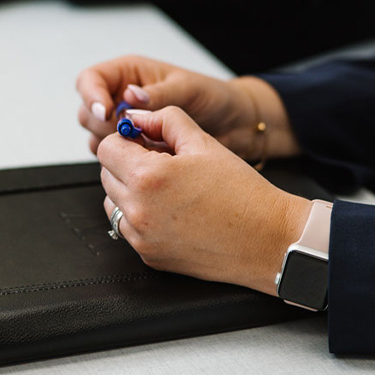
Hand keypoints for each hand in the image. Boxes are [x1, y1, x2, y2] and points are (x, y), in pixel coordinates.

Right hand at [75, 55, 299, 157]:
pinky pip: (115, 156)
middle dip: (102, 124)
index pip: (91, 80)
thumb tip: (132, 96)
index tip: (107, 113)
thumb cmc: (214, 98)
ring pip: (97, 136)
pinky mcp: (135, 147)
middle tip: (125, 133)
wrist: (234, 125)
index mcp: (129, 74)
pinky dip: (124, 160)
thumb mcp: (189, 89)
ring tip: (142, 146)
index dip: (92, 96)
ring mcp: (127, 124)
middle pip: (89, 111)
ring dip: (113, 144)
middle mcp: (122, 98)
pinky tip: (146, 159)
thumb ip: (160, 93)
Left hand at [98, 107, 312, 294]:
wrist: (267, 238)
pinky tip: (173, 211)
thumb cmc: (241, 191)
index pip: (107, 148)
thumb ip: (163, 120)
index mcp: (147, 178)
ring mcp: (142, 238)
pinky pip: (129, 229)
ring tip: (168, 189)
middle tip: (163, 164)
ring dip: (130, 191)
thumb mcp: (202, 141)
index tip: (146, 142)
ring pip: (113, 203)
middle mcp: (138, 211)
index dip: (126, 140)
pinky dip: (141, 217)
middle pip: (106, 175)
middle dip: (127, 164)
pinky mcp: (149, 256)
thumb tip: (135, 117)